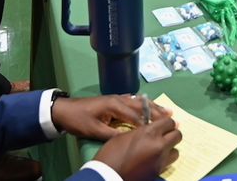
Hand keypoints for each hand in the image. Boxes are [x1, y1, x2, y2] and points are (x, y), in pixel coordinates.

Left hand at [51, 94, 171, 140]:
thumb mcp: (94, 130)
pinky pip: (134, 100)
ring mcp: (117, 97)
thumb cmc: (79, 120)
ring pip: (140, 101)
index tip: (159, 132)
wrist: (65, 110)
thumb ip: (112, 134)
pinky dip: (144, 104)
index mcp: (114, 105)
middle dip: (157, 112)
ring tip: (167, 110)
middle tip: (172, 117)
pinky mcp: (114, 100)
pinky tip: (150, 106)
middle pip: (142, 105)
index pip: (136, 116)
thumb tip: (130, 138)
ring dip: (153, 106)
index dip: (148, 124)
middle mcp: (119, 98)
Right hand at [92, 116, 181, 180]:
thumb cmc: (111, 153)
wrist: (107, 175)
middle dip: (171, 134)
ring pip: (175, 151)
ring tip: (159, 149)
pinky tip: (153, 159)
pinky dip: (164, 159)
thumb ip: (141, 131)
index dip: (167, 123)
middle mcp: (159, 145)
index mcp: (149, 133)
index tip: (163, 125)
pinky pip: (167, 163)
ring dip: (169, 148)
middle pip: (177, 135)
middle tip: (163, 136)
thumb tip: (150, 130)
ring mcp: (160, 160)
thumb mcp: (124, 136)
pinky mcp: (158, 172)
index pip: (169, 122)